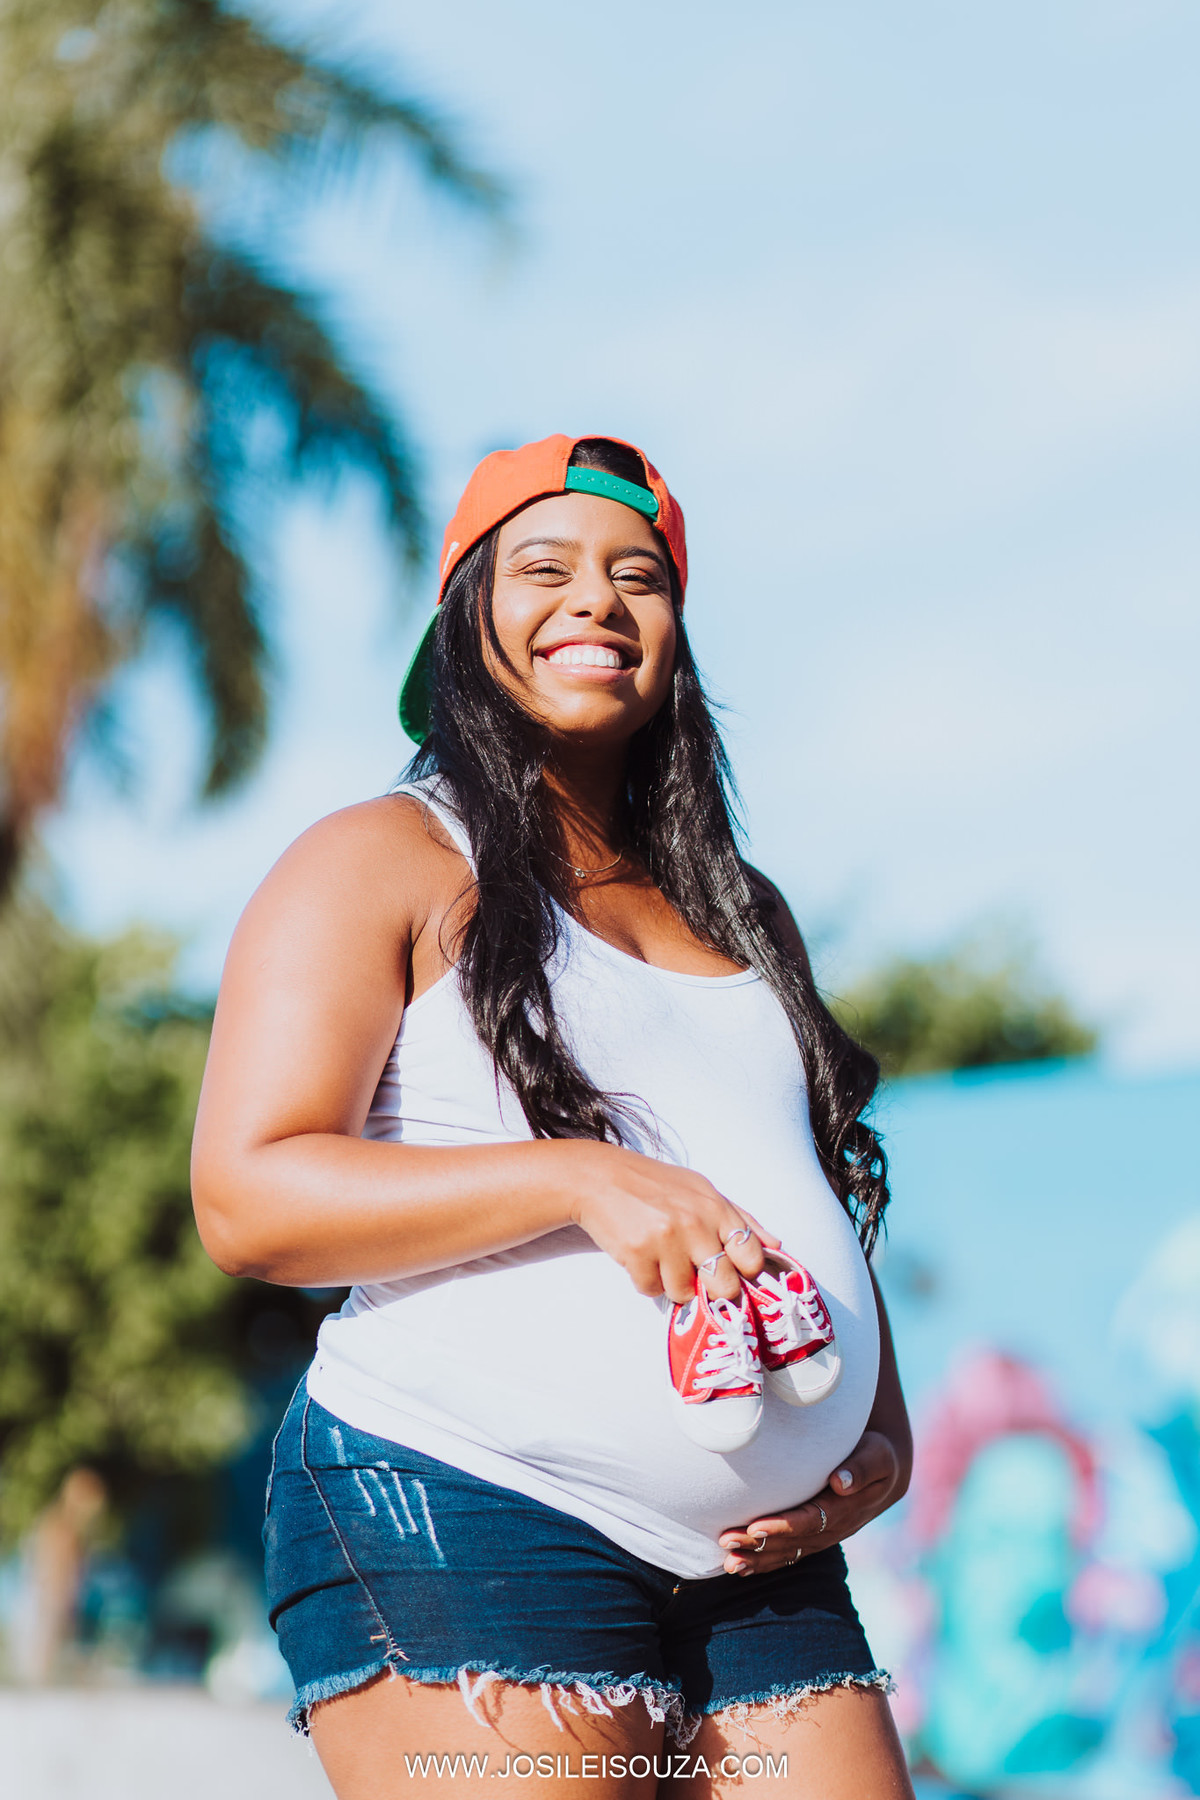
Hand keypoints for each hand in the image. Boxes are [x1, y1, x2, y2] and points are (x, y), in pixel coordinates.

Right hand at [565, 1141, 778, 1302]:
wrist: (600, 1178)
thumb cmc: (655, 1184)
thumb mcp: (702, 1190)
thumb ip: (741, 1218)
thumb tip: (776, 1246)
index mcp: (716, 1208)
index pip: (751, 1256)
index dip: (744, 1272)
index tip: (732, 1270)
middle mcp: (695, 1224)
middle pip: (724, 1285)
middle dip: (711, 1288)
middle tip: (695, 1273)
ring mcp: (666, 1240)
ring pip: (684, 1292)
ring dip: (672, 1283)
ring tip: (660, 1257)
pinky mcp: (637, 1254)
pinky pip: (651, 1290)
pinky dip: (645, 1281)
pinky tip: (640, 1256)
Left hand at [717, 1429, 902, 1575]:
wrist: (883, 1472)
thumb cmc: (875, 1455)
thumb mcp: (877, 1456)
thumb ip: (862, 1468)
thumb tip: (841, 1481)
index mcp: (847, 1508)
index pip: (812, 1521)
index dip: (784, 1526)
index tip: (756, 1527)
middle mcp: (834, 1528)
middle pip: (794, 1541)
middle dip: (760, 1544)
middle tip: (727, 1540)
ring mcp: (824, 1536)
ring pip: (789, 1552)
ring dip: (758, 1558)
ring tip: (728, 1561)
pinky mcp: (815, 1537)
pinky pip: (789, 1554)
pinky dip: (764, 1562)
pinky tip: (739, 1567)